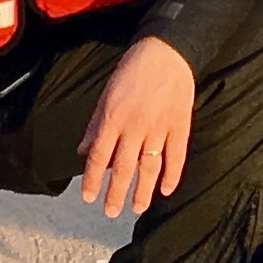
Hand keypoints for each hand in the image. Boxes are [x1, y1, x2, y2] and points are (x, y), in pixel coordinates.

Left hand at [77, 35, 196, 217]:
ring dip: (142, 191)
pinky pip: (176, 156)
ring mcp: (159, 127)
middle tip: (110, 212)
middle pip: (123, 168)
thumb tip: (83, 151)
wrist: (167, 51)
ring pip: (149, 167)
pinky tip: (166, 190)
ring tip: (136, 208)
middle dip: (115, 193)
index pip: (98, 156)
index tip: (88, 197)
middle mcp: (135, 126)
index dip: (92, 179)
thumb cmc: (132, 70)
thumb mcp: (107, 94)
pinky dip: (172, 175)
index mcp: (113, 117)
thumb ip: (95, 125)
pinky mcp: (179, 125)